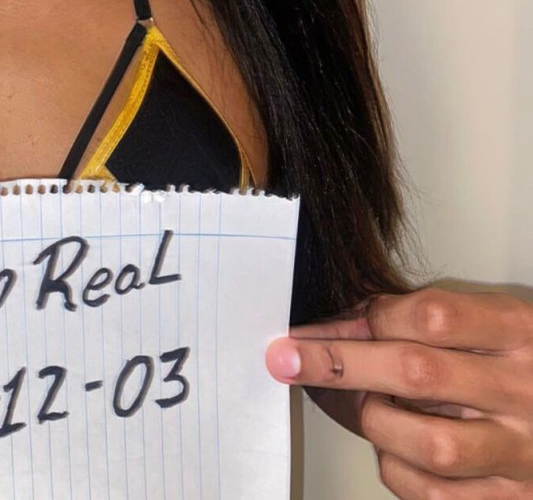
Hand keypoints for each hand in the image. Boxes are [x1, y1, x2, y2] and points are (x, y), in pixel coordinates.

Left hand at [265, 287, 532, 496]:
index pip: (431, 316)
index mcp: (518, 332)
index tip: (313, 326)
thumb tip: (334, 329)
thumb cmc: (519, 365)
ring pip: (428, 444)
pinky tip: (397, 449)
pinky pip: (435, 496)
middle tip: (287, 358)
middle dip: (340, 364)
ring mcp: (523, 454)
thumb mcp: (488, 324)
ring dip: (378, 423)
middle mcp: (524, 391)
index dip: (365, 318)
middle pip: (418, 372)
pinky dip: (398, 470)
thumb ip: (421, 320)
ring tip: (371, 409)